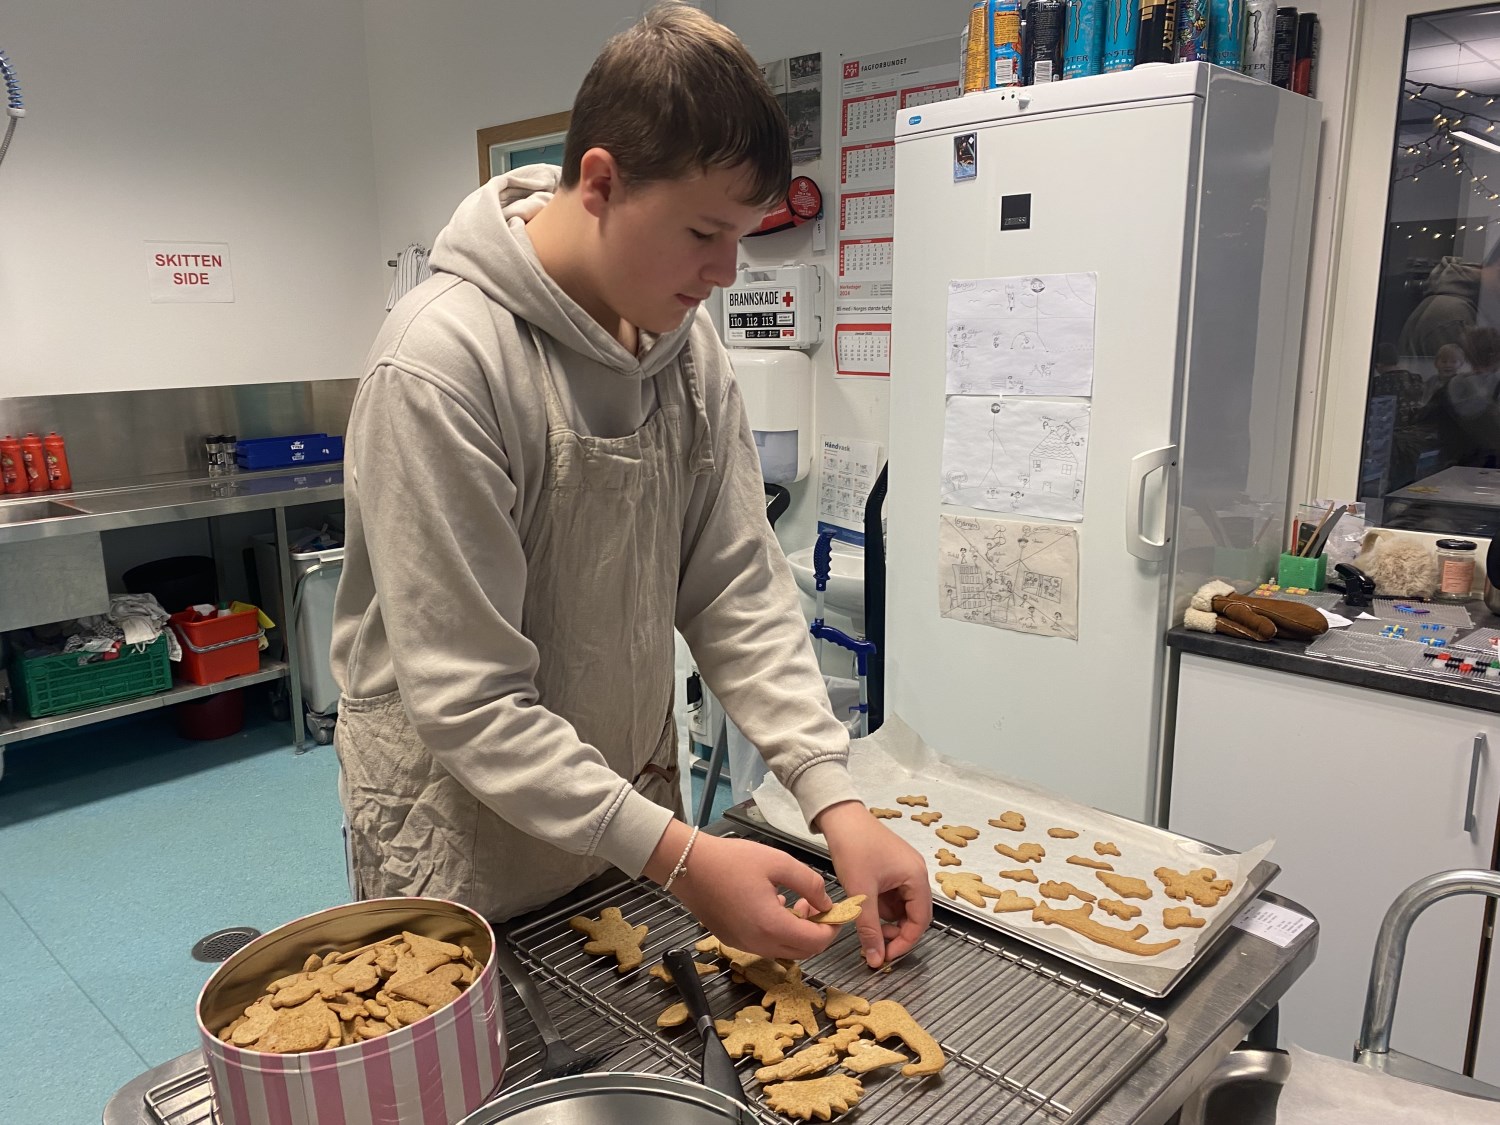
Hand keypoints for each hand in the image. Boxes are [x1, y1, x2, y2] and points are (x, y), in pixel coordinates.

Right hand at [645, 821, 839, 960]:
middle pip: (803, 952)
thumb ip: (810, 883)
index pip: (817, 942)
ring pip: (784, 951)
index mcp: (772, 926)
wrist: (688, 865)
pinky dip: (778, 933)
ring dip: (797, 933)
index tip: (835, 910)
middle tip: (815, 904)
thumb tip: (826, 902)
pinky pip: (765, 945)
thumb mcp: (779, 862)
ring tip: (794, 901)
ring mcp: (742, 945)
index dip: (832, 928)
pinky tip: (772, 905)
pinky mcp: (731, 940)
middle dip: (816, 931)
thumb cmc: (731, 861)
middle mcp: (758, 944)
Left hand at [816, 800, 931, 967]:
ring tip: (865, 920)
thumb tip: (876, 958)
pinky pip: (892, 895)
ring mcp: (904, 869)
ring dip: (886, 919)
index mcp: (916, 877)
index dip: (904, 942)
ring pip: (901, 907)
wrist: (840, 816)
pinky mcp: (891, 867)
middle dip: (895, 932)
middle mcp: (916, 873)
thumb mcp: (861, 892)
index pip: (921, 921)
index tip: (886, 956)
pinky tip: (864, 904)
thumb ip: (869, 928)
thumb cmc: (854, 846)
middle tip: (874, 943)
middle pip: (914, 915)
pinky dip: (880, 905)